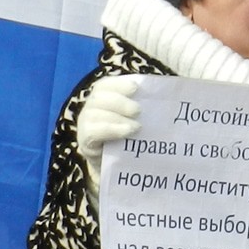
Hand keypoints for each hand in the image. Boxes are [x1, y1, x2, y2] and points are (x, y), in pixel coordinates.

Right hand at [75, 74, 143, 191]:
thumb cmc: (130, 137)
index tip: (136, 88)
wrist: (118, 165)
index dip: (119, 84)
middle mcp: (91, 107)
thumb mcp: (136, 119)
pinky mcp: (84, 140)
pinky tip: (126, 133)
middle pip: (99, 97)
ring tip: (137, 127)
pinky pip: (93, 132)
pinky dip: (111, 130)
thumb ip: (144, 106)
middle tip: (138, 110)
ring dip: (117, 117)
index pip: (106, 85)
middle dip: (120, 101)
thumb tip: (164, 96)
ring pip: (94, 113)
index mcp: (104, 97)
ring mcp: (84, 123)